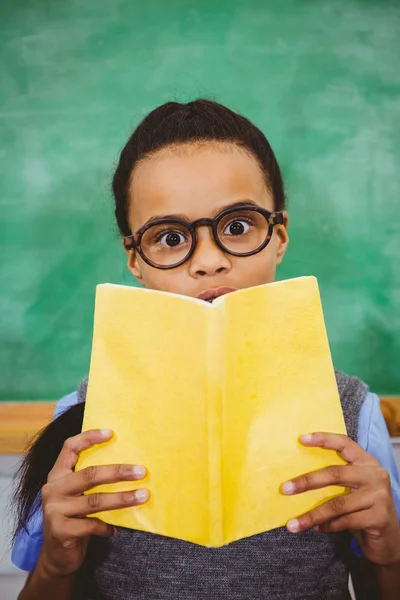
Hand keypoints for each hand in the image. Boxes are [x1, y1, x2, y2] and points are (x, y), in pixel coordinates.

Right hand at [38, 429, 148, 577]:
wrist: (57, 557)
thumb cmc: (74, 519)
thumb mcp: (77, 496)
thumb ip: (90, 482)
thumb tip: (129, 466)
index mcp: (57, 475)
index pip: (69, 448)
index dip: (88, 438)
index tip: (111, 433)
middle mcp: (53, 489)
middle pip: (89, 474)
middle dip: (118, 472)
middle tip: (141, 471)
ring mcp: (54, 510)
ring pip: (95, 500)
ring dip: (122, 498)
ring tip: (143, 496)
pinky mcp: (60, 531)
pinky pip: (91, 525)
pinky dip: (107, 527)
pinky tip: (116, 529)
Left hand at [281, 432, 399, 565]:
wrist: (389, 540)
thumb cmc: (364, 510)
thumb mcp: (353, 489)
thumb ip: (336, 479)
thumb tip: (298, 479)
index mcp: (367, 462)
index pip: (344, 443)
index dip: (323, 439)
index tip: (301, 439)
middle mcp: (375, 475)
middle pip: (335, 473)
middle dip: (307, 481)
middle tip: (285, 488)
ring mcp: (379, 496)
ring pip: (337, 504)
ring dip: (312, 514)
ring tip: (293, 523)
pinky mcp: (379, 517)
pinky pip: (345, 521)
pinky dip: (327, 526)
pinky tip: (317, 529)